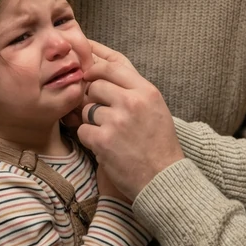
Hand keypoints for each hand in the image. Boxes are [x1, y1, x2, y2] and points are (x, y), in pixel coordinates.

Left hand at [78, 41, 183, 199]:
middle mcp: (132, 102)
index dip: (95, 70)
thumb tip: (104, 74)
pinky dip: (90, 139)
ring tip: (110, 134)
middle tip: (103, 115)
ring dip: (93, 121)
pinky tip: (105, 147)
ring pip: (87, 109)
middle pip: (95, 86)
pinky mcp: (103, 140)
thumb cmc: (159, 144)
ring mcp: (116, 121)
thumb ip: (134, 90)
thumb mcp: (156, 108)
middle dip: (94, 99)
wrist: (162, 178)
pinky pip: (83, 130)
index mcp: (147, 92)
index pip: (112, 67)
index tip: (89, 76)